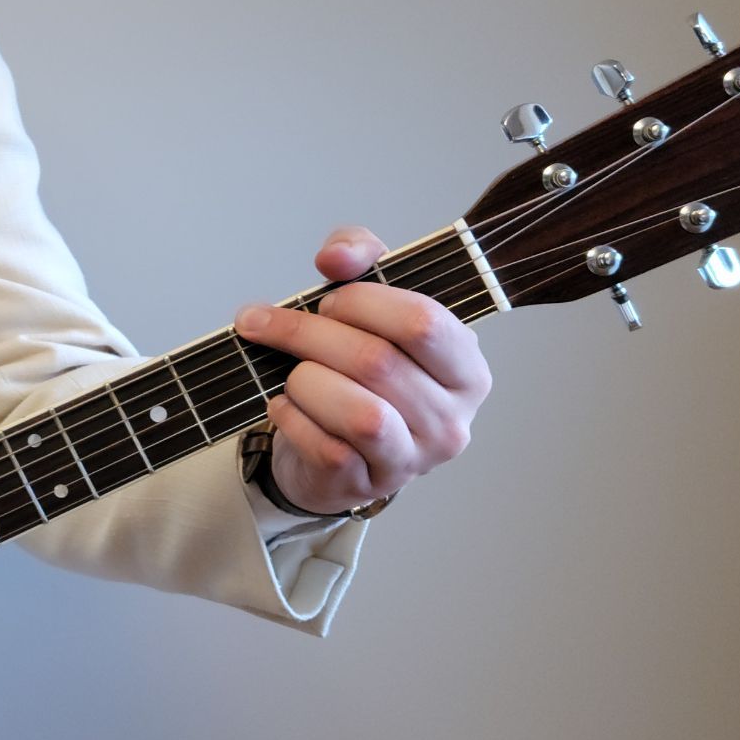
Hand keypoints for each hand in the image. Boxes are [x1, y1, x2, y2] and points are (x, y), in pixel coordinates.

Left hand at [233, 226, 490, 516]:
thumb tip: (335, 256)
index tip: (325, 301)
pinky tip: (283, 405)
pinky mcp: (367, 484)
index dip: (362, 302)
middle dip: (309, 334)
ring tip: (291, 373)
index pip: (422, 322)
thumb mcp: (369, 299)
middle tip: (274, 326)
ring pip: (359, 412)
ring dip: (306, 381)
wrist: (333, 447)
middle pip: (377, 362)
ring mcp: (412, 458)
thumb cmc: (357, 367)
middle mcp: (451, 417)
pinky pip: (327, 448)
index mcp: (465, 366)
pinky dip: (293, 419)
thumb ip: (360, 256)